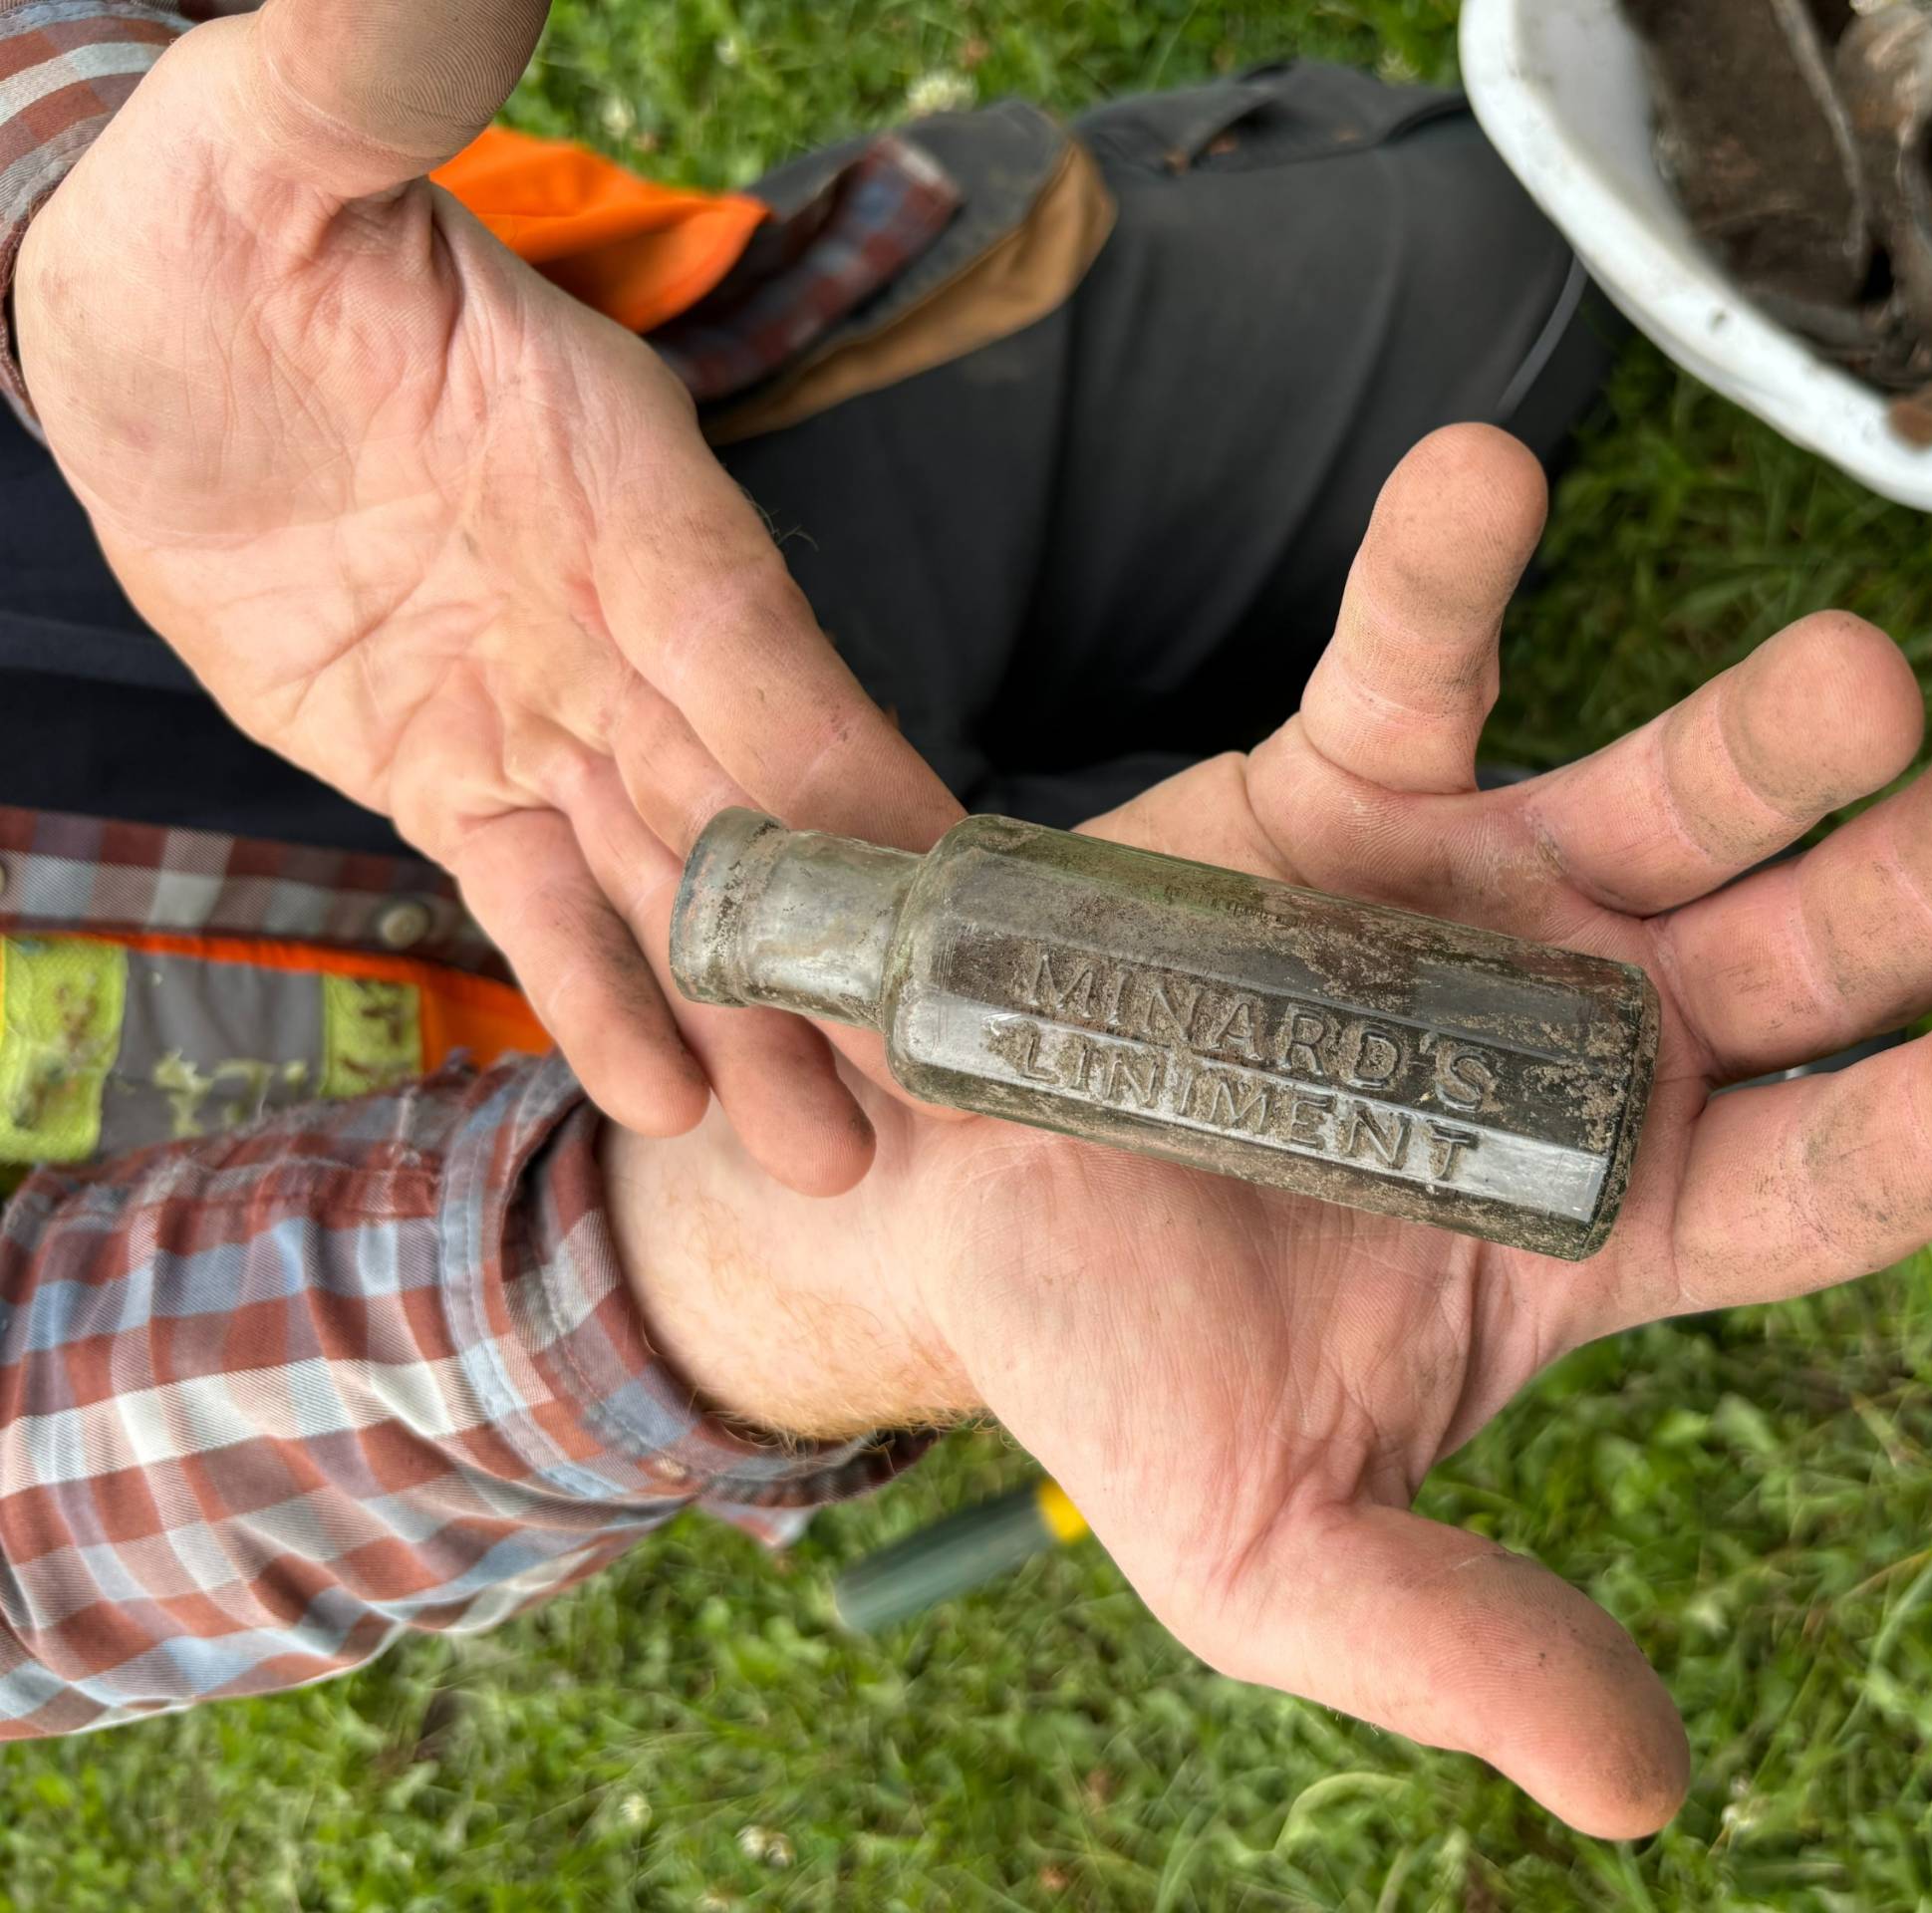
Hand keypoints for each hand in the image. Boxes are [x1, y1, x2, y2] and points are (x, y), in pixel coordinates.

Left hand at [13, 0, 958, 1195]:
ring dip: (747, 1020)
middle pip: (749, 804)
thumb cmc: (224, 207)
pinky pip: (536, 901)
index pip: (754, 644)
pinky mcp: (454, 772)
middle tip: (932, 1103)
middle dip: (835, 955)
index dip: (843, 771)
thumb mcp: (284, 129)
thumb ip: (383, 73)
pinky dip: (596, 995)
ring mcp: (539, 705)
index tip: (944, 897)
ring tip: (831, 1159)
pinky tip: (665, 1097)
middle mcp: (609, 612)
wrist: (145, 315)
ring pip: (666, 885)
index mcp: (618, 479)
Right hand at [606, 427, 1931, 1836]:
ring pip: (1658, 798)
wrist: (934, 1209)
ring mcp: (1475, 901)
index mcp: (1605, 1220)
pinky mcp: (1339, 790)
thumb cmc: (1119, 1369)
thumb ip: (1444, 1637)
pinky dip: (1442, 586)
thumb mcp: (1266, 1547)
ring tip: (1855, 675)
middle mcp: (1579, 1040)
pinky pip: (1405, 675)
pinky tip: (1482, 478)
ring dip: (1760, 731)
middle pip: (1803, 955)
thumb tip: (1639, 1788)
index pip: (1831, 1175)